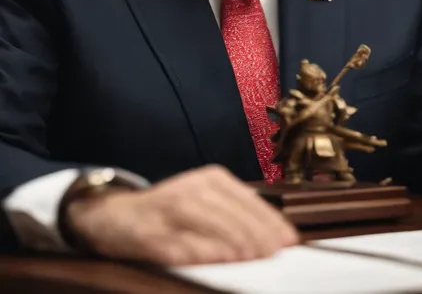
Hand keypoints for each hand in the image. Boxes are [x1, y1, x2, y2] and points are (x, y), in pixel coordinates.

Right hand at [66, 165, 298, 265]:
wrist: (114, 215)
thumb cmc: (168, 212)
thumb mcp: (205, 203)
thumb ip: (235, 215)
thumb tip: (274, 237)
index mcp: (211, 179)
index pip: (249, 201)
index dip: (271, 222)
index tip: (289, 242)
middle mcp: (192, 187)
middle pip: (234, 213)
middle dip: (259, 236)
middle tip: (276, 255)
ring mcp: (171, 207)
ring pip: (212, 224)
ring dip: (237, 243)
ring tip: (255, 258)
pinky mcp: (153, 232)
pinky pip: (184, 244)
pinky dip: (204, 253)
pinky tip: (221, 261)